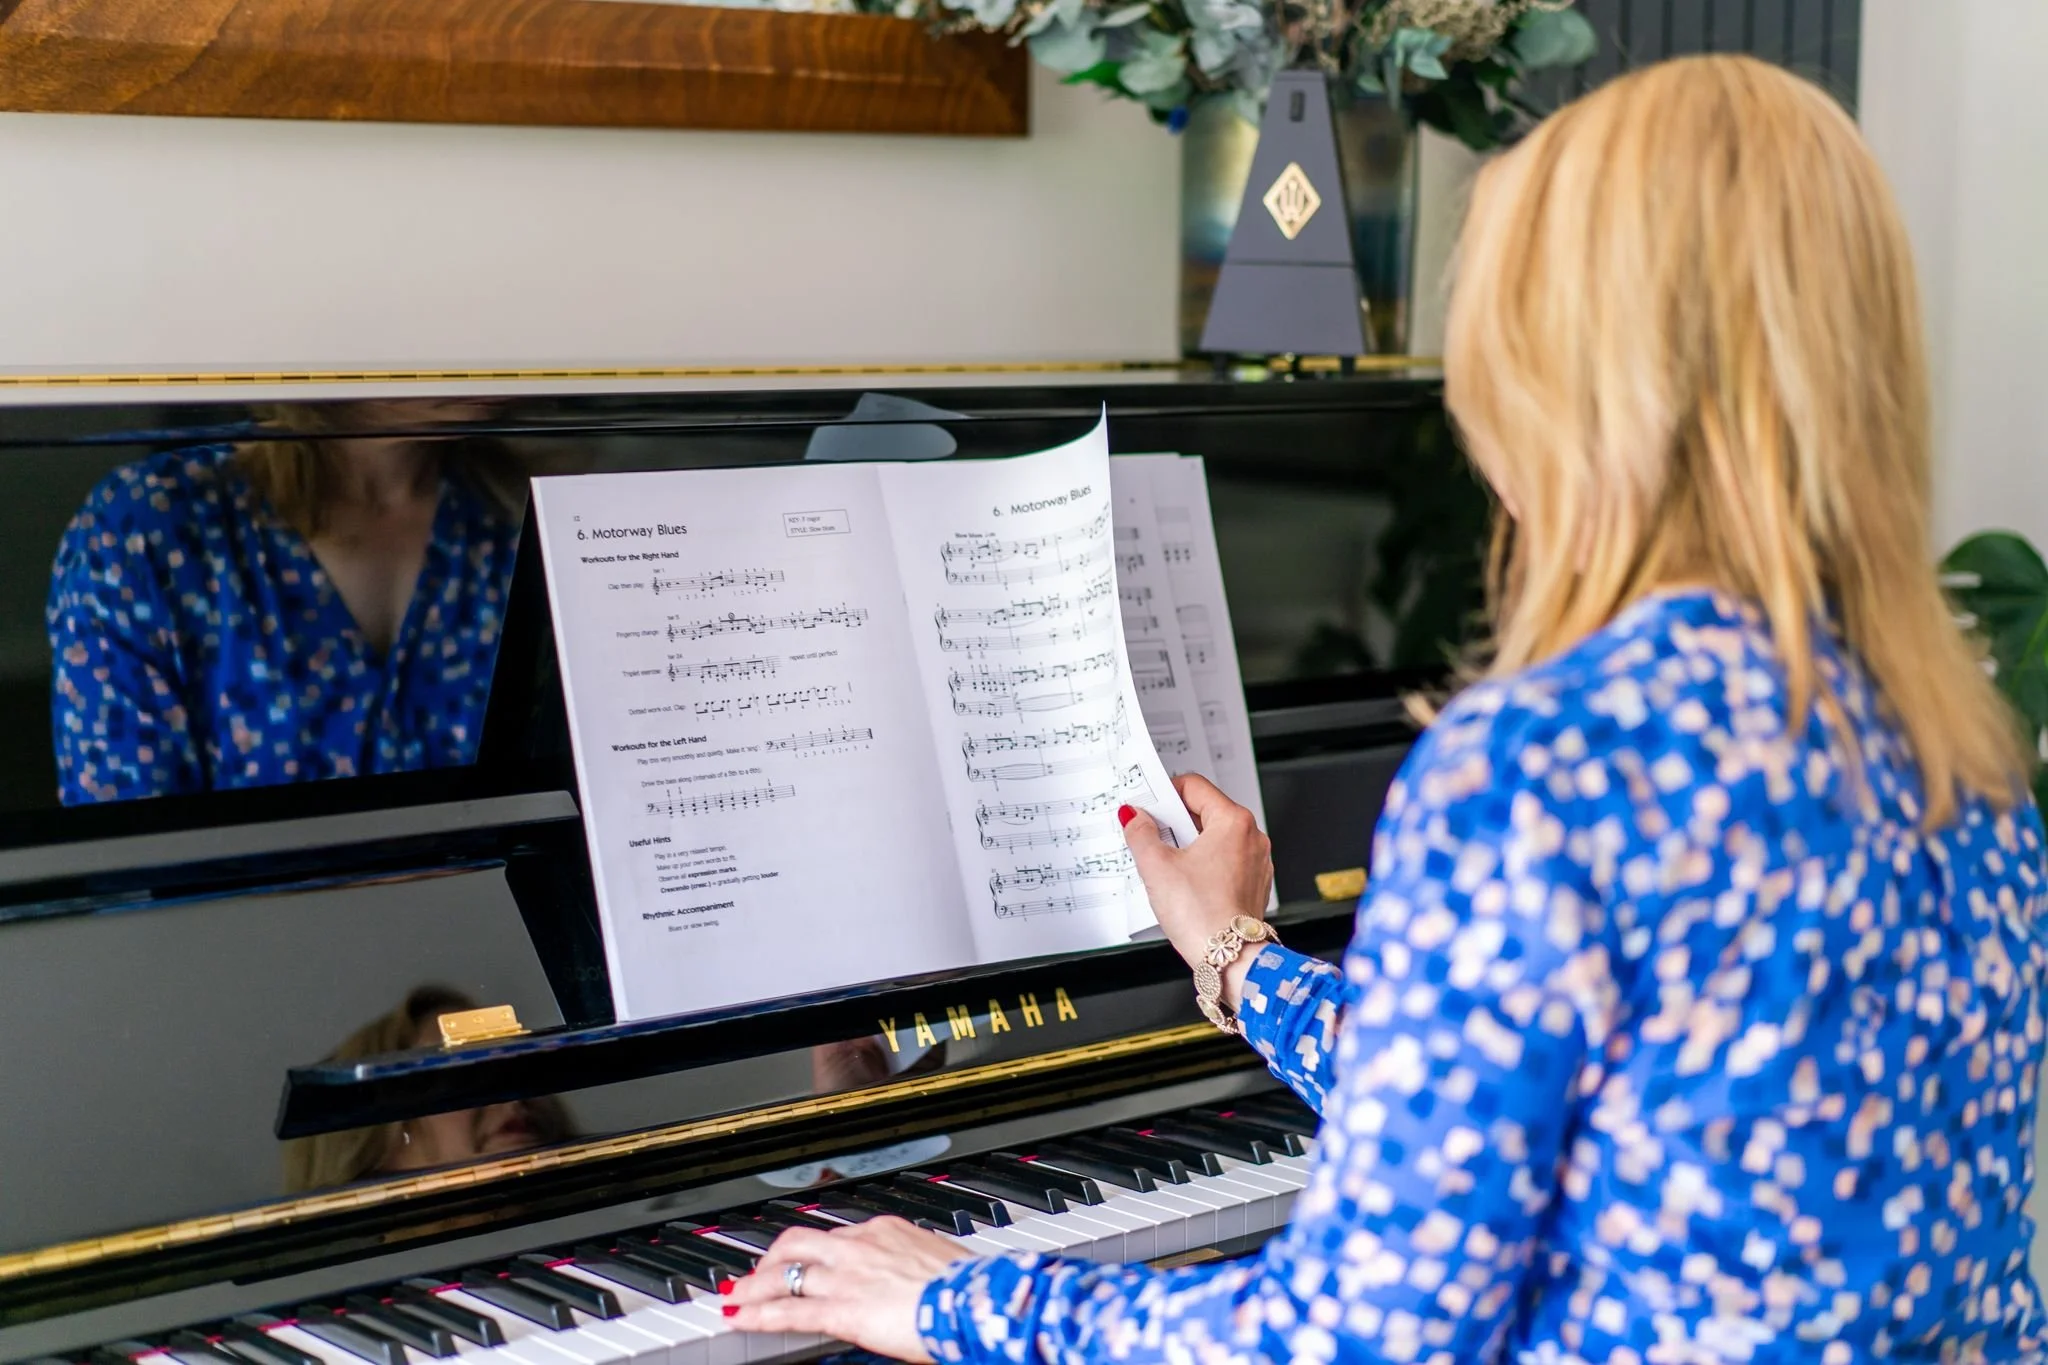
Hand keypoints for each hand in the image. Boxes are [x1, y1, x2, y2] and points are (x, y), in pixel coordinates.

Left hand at [721, 1216, 960, 1361]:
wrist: (972, 1302)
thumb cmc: (967, 1288)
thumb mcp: (937, 1264)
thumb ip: (912, 1268)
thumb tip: (912, 1280)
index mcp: (887, 1231)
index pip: (837, 1236)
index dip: (814, 1250)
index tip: (807, 1258)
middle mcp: (860, 1246)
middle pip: (799, 1242)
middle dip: (773, 1256)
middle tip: (758, 1272)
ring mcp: (847, 1276)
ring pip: (786, 1273)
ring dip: (756, 1285)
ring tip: (738, 1295)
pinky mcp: (840, 1308)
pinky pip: (789, 1310)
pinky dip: (759, 1313)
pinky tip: (742, 1317)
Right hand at [1121, 773, 1272, 1010]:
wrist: (1230, 958)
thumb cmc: (1202, 914)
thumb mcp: (1157, 866)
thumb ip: (1141, 833)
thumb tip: (1134, 817)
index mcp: (1233, 822)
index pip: (1194, 786)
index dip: (1164, 793)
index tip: (1146, 805)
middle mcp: (1251, 837)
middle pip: (1205, 812)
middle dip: (1174, 823)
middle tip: (1150, 836)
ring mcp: (1256, 862)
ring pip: (1214, 839)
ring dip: (1188, 845)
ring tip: (1166, 864)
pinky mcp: (1254, 884)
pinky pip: (1224, 861)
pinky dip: (1204, 865)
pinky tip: (1185, 883)